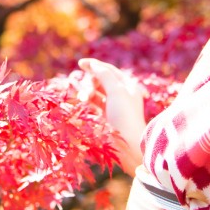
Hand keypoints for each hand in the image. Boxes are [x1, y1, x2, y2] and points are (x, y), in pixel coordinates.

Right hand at [78, 58, 146, 174]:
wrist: (128, 145)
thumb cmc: (124, 115)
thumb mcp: (116, 91)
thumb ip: (104, 75)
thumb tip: (93, 64)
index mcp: (127, 86)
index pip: (109, 70)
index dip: (95, 65)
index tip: (81, 63)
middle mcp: (121, 94)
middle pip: (101, 81)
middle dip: (90, 83)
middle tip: (86, 90)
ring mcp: (113, 106)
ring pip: (95, 93)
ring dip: (87, 93)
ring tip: (82, 99)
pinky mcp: (105, 118)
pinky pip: (93, 104)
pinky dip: (87, 102)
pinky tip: (82, 103)